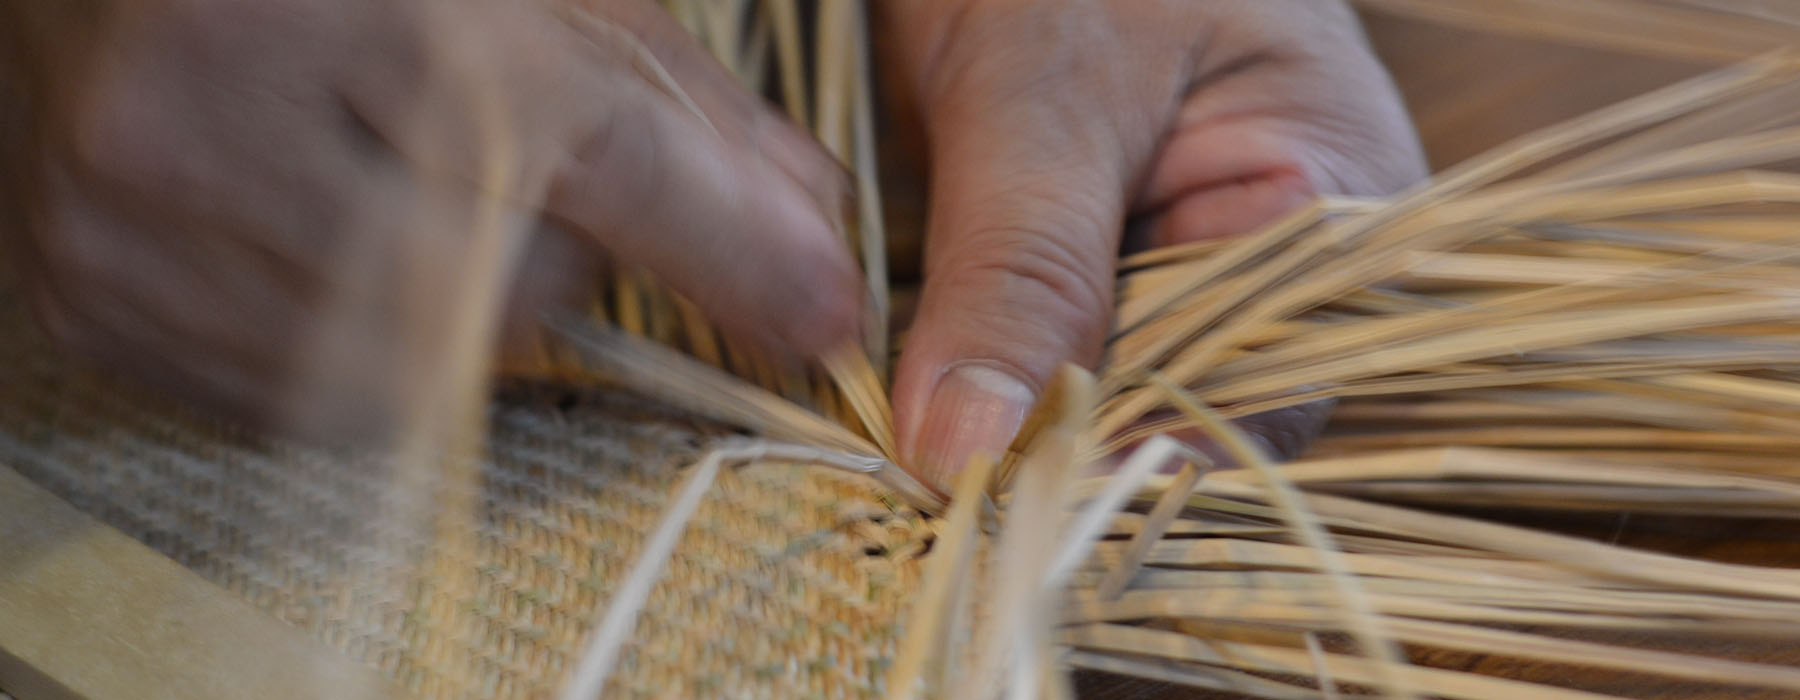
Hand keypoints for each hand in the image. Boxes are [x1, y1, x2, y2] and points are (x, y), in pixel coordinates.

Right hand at [1, 0, 857, 439]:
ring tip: (423, 208)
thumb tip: (809, 236)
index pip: (587, 149)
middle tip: (532, 191)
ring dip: (469, 318)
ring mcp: (130, 221)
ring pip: (407, 374)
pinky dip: (370, 357)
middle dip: (568, 262)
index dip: (725, 242)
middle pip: (503, 286)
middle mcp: (214, 106)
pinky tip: (348, 259)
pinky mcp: (91, 304)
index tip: (818, 309)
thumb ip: (678, 105)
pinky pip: (300, 405)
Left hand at [879, 0, 1426, 485]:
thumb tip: (967, 455)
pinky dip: (974, 381)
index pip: (1259, 397)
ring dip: (1002, 426)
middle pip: (1173, 415)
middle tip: (932, 488)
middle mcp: (1266, 264)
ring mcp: (1172, 267)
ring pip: (1095, 399)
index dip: (1134, 463)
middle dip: (1053, 456)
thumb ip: (1023, 270)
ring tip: (912, 451)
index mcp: (1336, 207)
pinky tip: (912, 402)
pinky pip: (1038, 358)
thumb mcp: (1048, 92)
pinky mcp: (1087, 267)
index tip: (1007, 500)